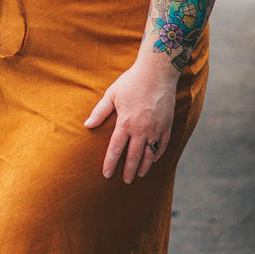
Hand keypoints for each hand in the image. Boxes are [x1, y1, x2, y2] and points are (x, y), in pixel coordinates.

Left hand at [84, 59, 177, 183]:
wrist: (157, 72)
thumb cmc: (132, 81)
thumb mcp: (112, 94)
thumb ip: (100, 112)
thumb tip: (87, 125)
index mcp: (125, 123)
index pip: (115, 149)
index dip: (110, 163)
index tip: (106, 174)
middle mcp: (141, 129)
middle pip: (134, 156)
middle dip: (128, 171)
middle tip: (125, 181)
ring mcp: (156, 129)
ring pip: (150, 154)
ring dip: (144, 166)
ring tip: (139, 175)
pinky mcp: (167, 125)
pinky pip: (162, 145)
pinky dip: (157, 154)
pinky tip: (153, 159)